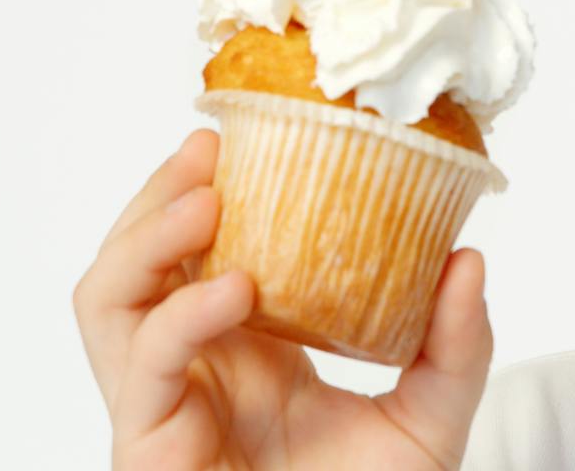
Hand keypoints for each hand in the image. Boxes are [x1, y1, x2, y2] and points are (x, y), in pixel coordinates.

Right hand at [73, 128, 493, 468]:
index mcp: (236, 348)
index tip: (236, 134)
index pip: (188, 252)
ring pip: (105, 303)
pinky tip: (235, 290)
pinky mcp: (147, 449)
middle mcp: (187, 370)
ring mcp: (160, 407)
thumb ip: (454, 350)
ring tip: (203, 199)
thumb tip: (469, 260)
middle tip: (205, 148)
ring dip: (142, 239)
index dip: (195, 190)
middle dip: (152, 198)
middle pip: (128, 264)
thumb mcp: (430, 422)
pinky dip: (180, 316)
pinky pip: (142, 368)